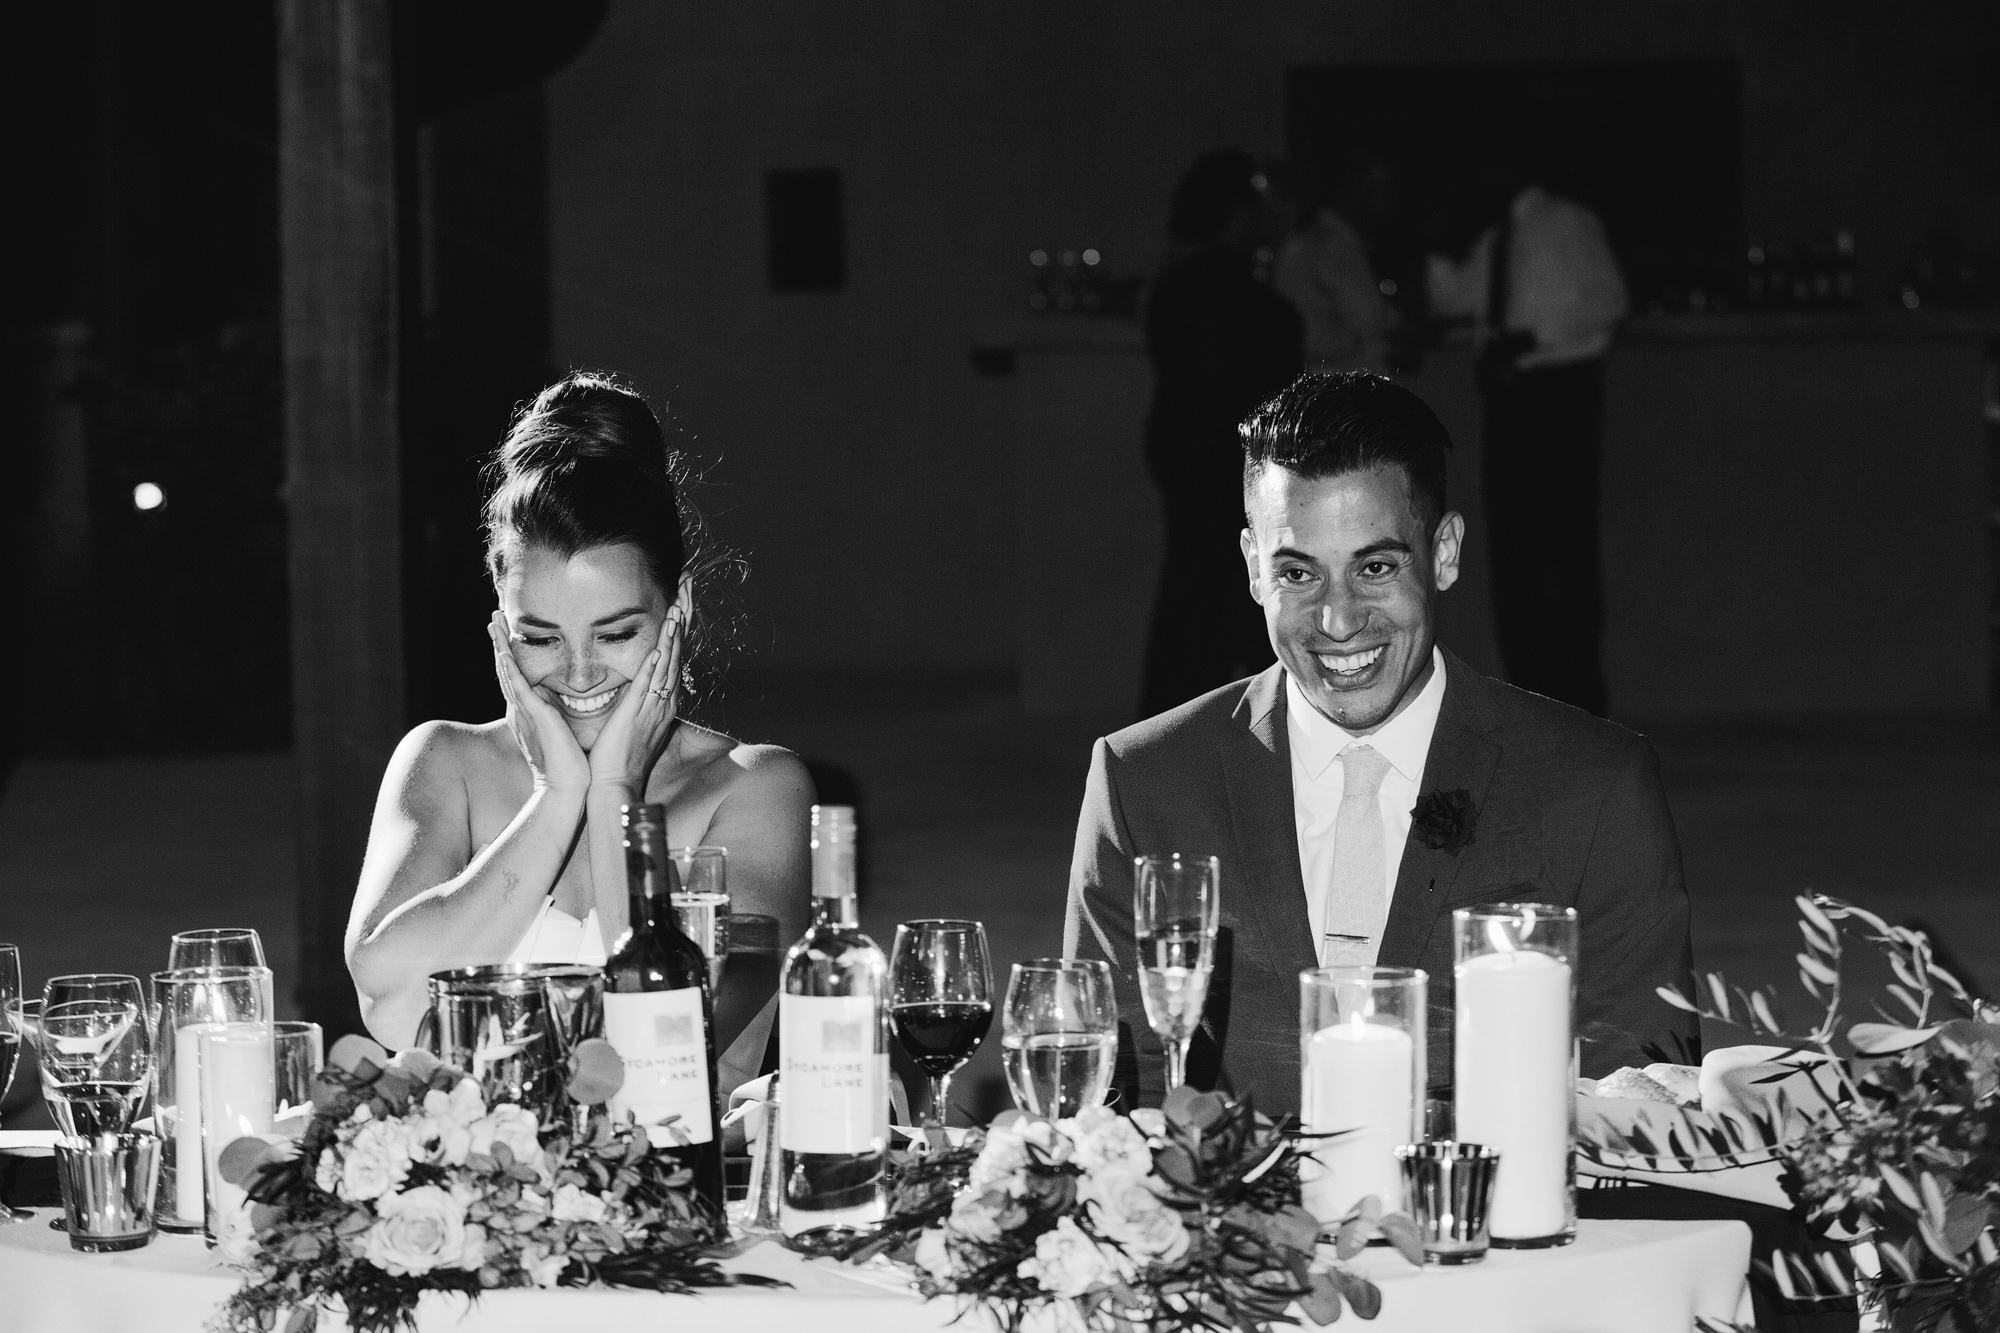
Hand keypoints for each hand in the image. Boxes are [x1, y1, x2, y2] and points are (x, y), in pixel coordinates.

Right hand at [488, 611, 590, 793]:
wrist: (568, 785)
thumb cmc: (568, 762)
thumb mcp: (561, 728)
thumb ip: (558, 713)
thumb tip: (562, 699)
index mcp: (529, 711)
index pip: (516, 675)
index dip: (509, 651)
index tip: (507, 629)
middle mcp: (522, 708)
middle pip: (506, 668)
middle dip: (500, 641)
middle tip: (494, 616)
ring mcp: (525, 711)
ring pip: (508, 672)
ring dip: (500, 647)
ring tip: (494, 622)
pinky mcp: (534, 716)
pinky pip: (518, 689)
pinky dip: (510, 670)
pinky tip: (504, 653)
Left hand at [586, 606, 683, 795]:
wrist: (616, 783)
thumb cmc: (619, 756)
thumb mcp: (633, 722)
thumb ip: (637, 702)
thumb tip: (636, 687)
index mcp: (662, 701)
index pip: (674, 658)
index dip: (678, 630)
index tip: (681, 602)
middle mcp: (664, 701)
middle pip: (678, 653)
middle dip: (682, 620)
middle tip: (688, 590)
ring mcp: (653, 706)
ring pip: (669, 663)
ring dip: (674, 634)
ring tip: (679, 606)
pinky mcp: (639, 712)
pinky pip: (651, 682)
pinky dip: (659, 661)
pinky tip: (664, 642)